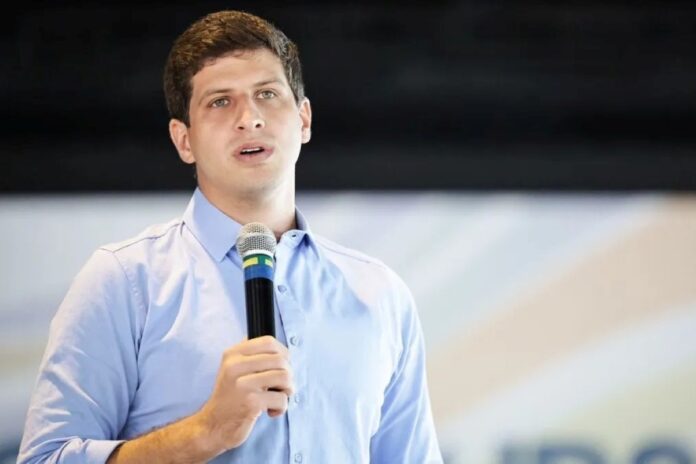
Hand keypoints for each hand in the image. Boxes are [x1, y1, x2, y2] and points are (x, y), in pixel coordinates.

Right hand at [195, 336, 294, 453]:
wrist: (213, 425)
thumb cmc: (230, 397)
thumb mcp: (234, 369)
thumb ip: (253, 356)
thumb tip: (283, 352)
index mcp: (232, 354)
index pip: (268, 342)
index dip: (283, 353)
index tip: (282, 366)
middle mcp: (235, 366)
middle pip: (280, 360)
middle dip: (288, 374)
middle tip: (281, 387)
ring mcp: (243, 384)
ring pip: (285, 377)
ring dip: (288, 390)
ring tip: (279, 397)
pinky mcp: (251, 402)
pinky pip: (281, 399)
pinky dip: (282, 407)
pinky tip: (271, 411)